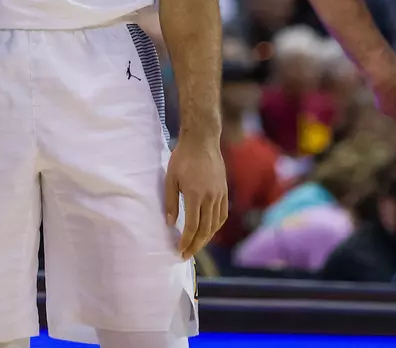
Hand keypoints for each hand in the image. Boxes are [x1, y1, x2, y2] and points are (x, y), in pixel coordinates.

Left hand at [165, 129, 228, 259]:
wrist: (202, 140)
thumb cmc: (182, 157)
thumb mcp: (170, 179)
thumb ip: (170, 202)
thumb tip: (170, 224)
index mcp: (195, 195)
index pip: (192, 227)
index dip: (186, 241)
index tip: (179, 251)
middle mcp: (210, 198)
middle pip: (205, 230)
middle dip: (196, 245)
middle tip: (186, 255)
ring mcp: (220, 195)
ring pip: (216, 225)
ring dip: (206, 239)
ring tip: (196, 246)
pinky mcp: (224, 191)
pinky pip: (222, 215)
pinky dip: (216, 227)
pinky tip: (209, 231)